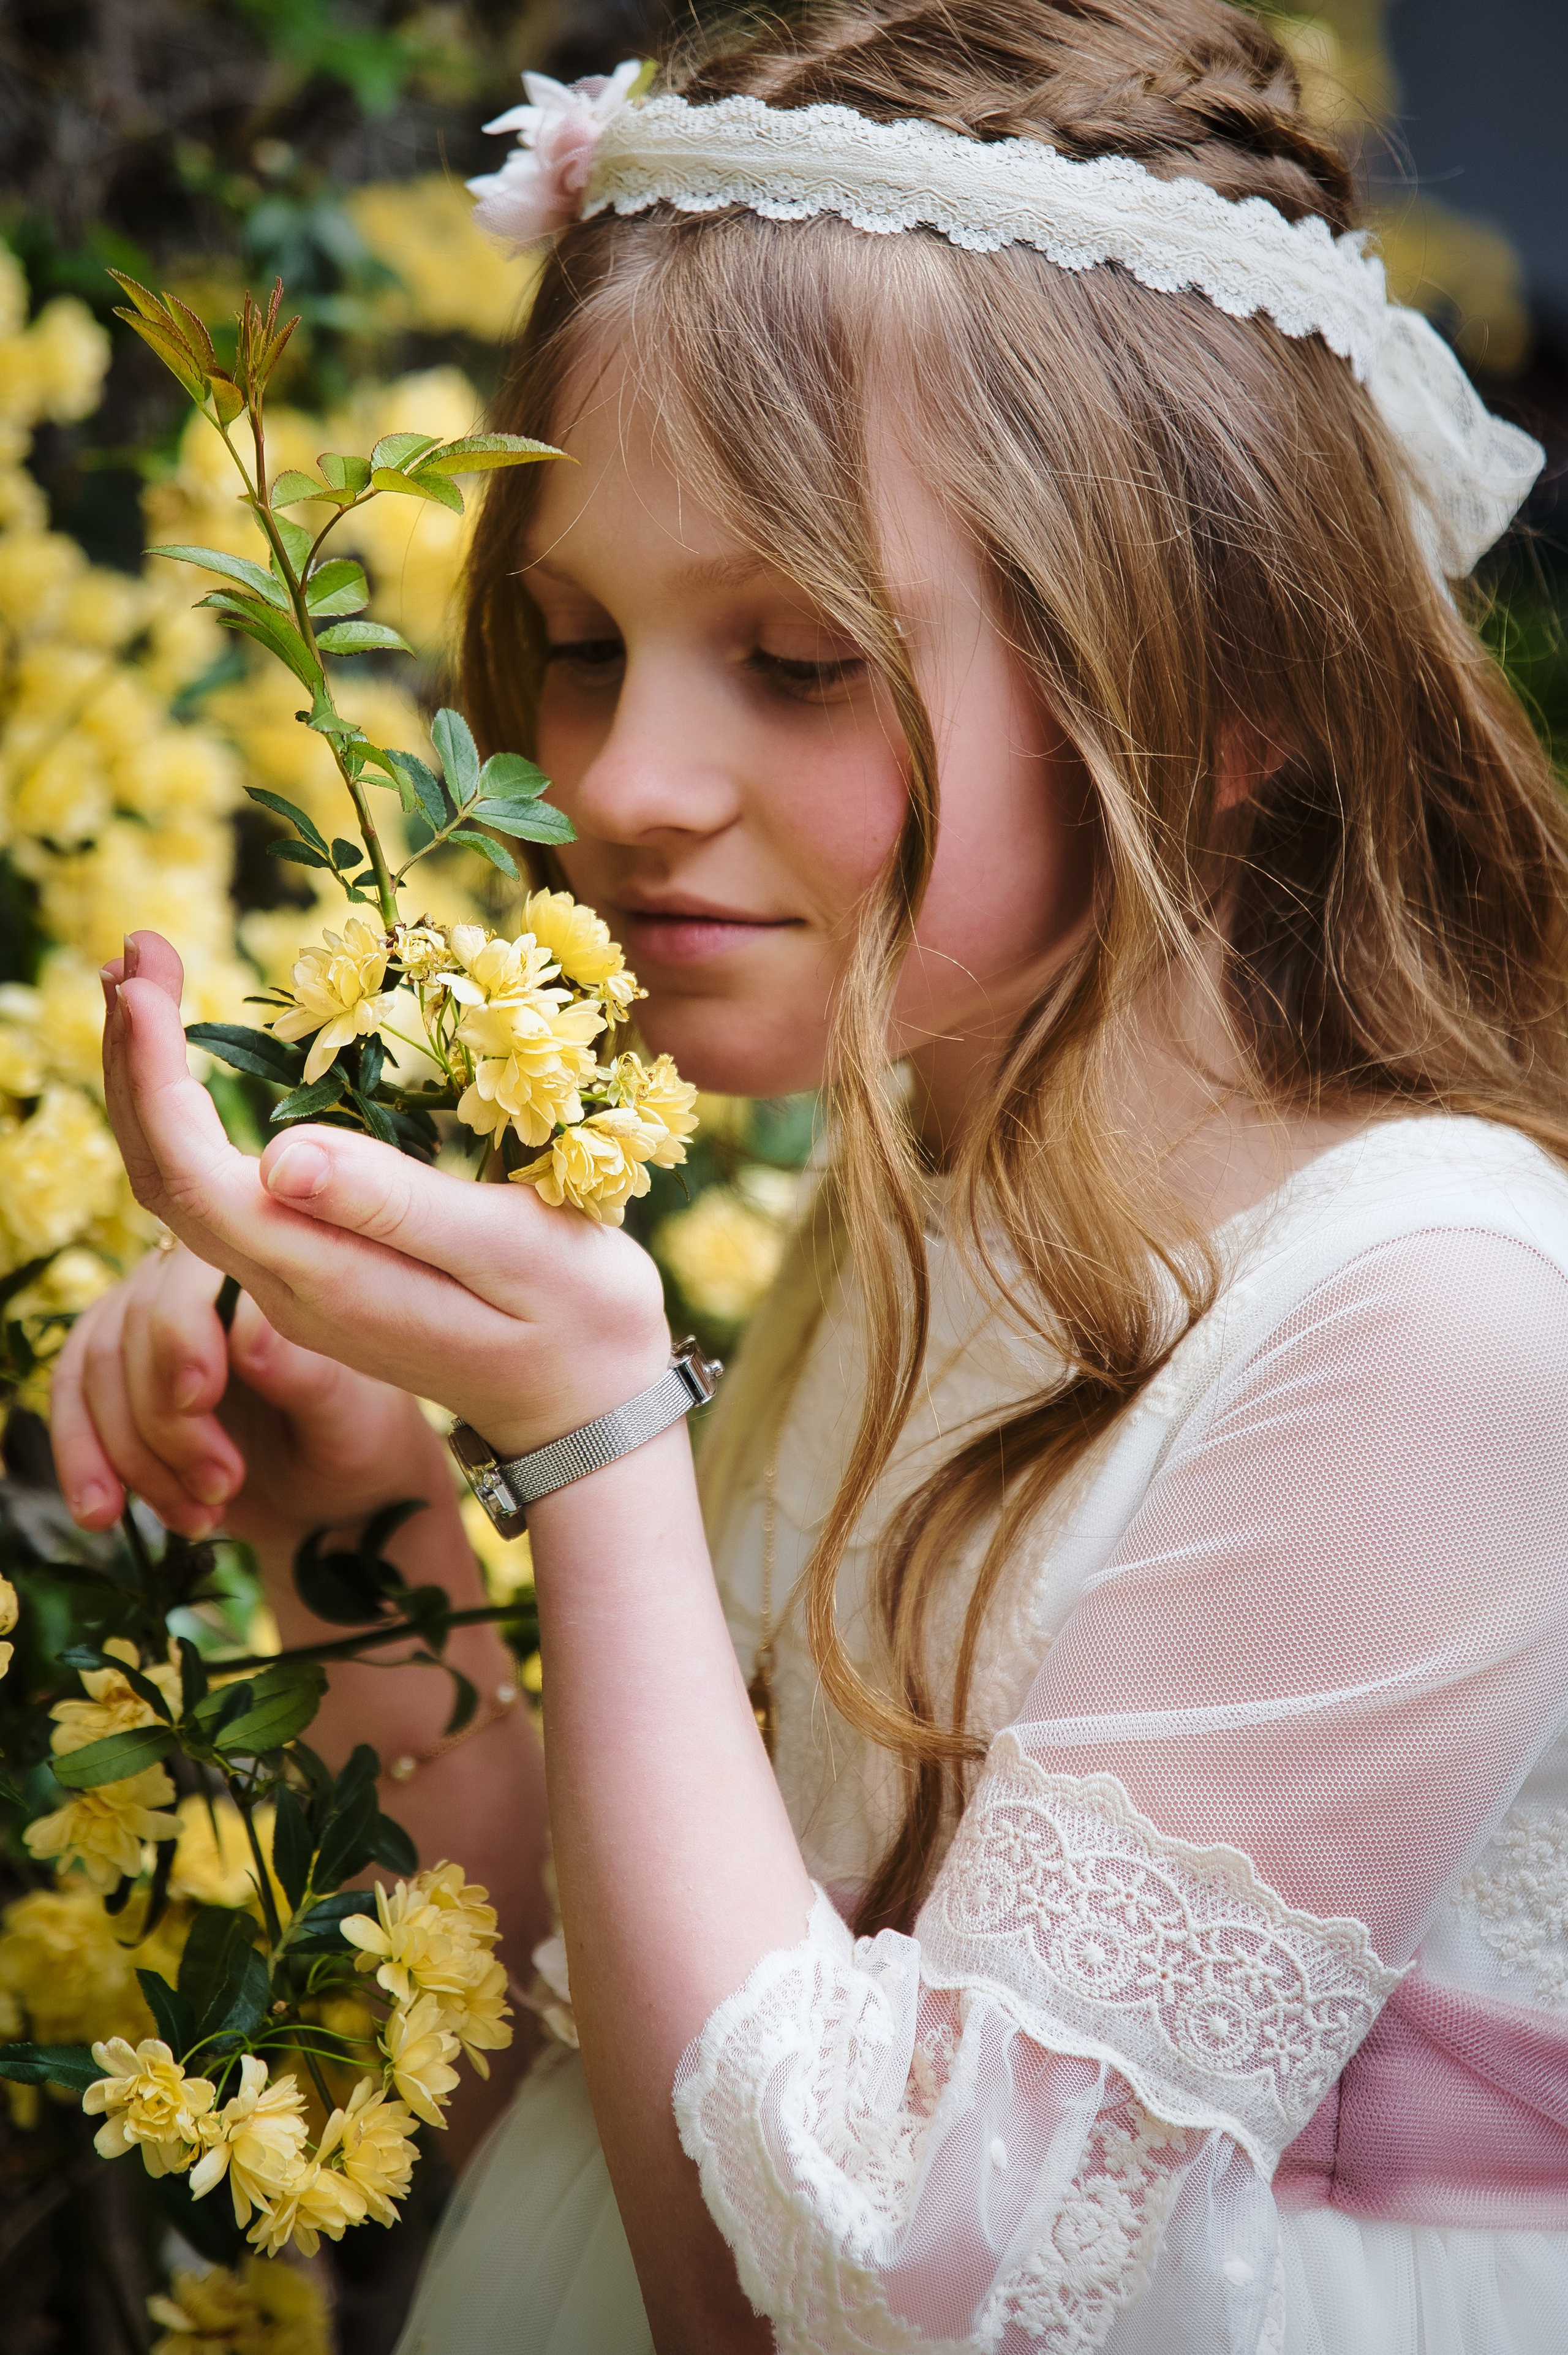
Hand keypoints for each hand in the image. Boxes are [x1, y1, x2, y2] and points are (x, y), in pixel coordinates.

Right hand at [50, 1242, 448, 1545]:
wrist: (335, 1498)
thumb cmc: (358, 1442)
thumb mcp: (351, 1420)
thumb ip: (308, 1376)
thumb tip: (248, 1331)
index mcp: (265, 1270)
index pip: (192, 1276)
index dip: (181, 1335)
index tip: (199, 1400)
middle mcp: (197, 1284)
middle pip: (133, 1330)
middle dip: (165, 1424)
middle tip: (222, 1488)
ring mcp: (147, 1326)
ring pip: (95, 1372)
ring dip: (133, 1456)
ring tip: (196, 1516)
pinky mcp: (117, 1377)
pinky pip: (71, 1406)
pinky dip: (82, 1462)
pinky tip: (101, 1514)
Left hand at [98, 932, 671, 1459]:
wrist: (590, 1404)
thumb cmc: (577, 1320)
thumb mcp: (512, 1250)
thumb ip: (399, 1207)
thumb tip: (277, 1155)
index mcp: (326, 1278)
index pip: (195, 1176)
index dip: (153, 1075)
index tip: (145, 979)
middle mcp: (288, 1287)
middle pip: (165, 1176)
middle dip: (132, 1058)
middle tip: (132, 951)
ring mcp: (296, 1285)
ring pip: (183, 1185)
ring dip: (149, 1083)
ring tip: (141, 982)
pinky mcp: (317, 1270)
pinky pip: (219, 1192)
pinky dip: (186, 1116)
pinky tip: (187, 1064)